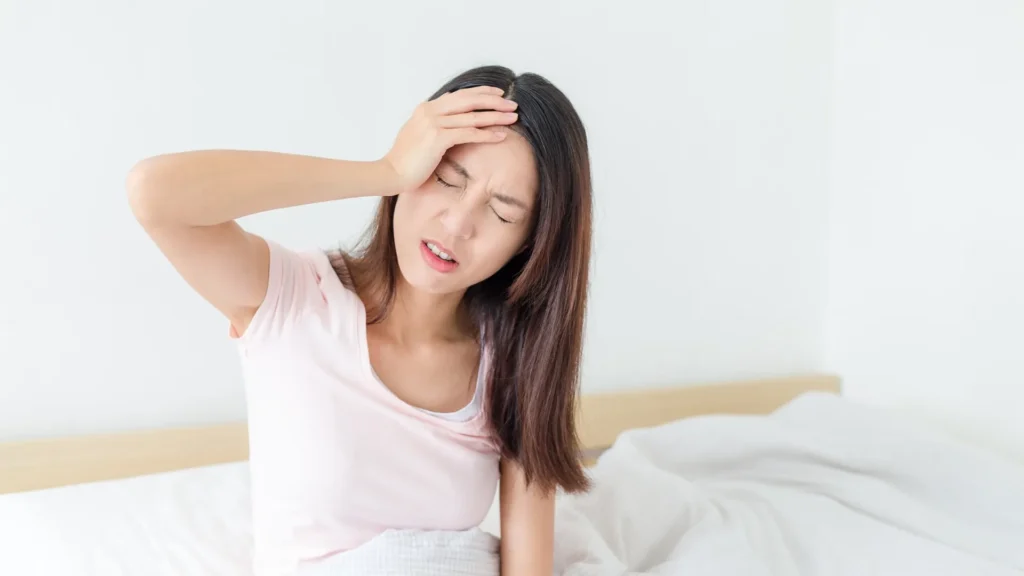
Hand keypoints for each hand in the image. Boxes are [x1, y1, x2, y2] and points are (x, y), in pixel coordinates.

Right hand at [381, 86, 518, 193]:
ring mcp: (433, 123)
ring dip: (496, 116)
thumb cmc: (405, 161)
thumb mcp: (418, 135)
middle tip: (512, 104)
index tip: (499, 94)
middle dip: (493, 101)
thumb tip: (449, 123)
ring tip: (513, 117)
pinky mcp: (437, 138)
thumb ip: (433, 125)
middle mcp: (430, 111)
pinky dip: (487, 134)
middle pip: (469, 100)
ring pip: (472, 115)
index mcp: (426, 108)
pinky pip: (469, 133)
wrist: (390, 173)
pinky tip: (501, 136)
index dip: (481, 93)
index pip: (459, 95)